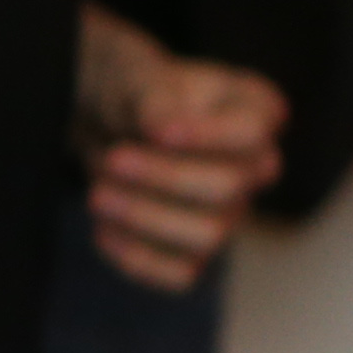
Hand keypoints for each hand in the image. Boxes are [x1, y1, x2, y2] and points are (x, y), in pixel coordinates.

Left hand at [74, 6, 288, 290]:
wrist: (106, 124)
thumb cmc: (132, 92)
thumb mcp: (138, 78)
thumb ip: (154, 99)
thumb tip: (163, 130)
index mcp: (255, 110)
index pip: (252, 133)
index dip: (207, 138)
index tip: (156, 132)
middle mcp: (254, 166)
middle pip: (227, 188)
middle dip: (162, 178)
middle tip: (112, 159)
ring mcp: (230, 212)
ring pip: (207, 236)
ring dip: (144, 217)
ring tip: (97, 193)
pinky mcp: (196, 250)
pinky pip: (180, 274)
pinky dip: (136, 258)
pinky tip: (102, 230)